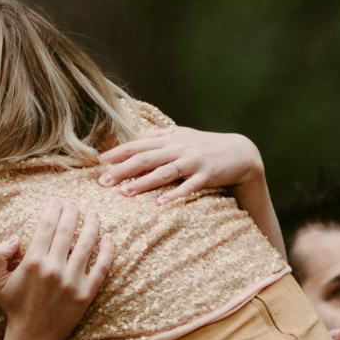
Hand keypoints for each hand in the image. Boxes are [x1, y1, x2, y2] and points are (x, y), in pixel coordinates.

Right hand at [0, 200, 114, 339]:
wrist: (33, 336)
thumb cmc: (14, 305)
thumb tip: (16, 237)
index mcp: (32, 262)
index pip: (47, 226)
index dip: (53, 209)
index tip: (57, 201)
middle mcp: (54, 269)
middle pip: (67, 230)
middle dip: (72, 212)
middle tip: (74, 204)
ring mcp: (73, 281)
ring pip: (87, 244)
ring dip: (92, 225)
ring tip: (94, 214)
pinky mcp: (87, 292)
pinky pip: (102, 266)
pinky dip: (108, 250)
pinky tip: (109, 237)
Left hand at [98, 127, 264, 206]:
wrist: (240, 152)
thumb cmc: (206, 145)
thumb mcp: (182, 136)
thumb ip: (158, 137)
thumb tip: (133, 138)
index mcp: (170, 140)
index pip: (139, 144)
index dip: (118, 152)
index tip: (99, 161)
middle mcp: (178, 149)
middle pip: (146, 158)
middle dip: (122, 169)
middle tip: (102, 181)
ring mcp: (193, 162)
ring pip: (164, 172)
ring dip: (143, 182)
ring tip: (125, 192)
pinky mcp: (206, 175)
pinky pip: (189, 186)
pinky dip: (175, 194)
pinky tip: (161, 203)